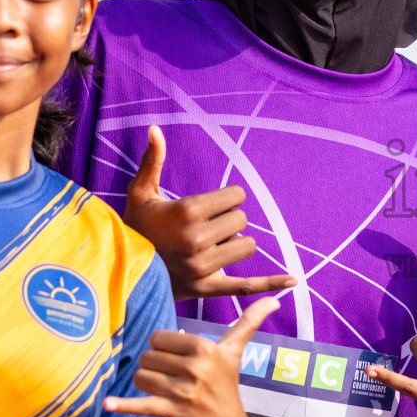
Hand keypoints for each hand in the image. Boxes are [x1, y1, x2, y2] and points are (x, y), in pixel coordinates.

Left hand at [105, 296, 280, 416]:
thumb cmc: (225, 386)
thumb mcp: (234, 353)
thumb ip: (250, 323)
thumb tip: (276, 300)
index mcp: (206, 348)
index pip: (160, 337)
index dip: (163, 350)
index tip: (177, 362)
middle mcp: (197, 367)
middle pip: (148, 357)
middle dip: (153, 368)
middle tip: (170, 380)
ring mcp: (185, 391)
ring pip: (140, 376)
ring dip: (144, 385)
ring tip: (162, 393)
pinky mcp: (173, 411)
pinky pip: (141, 404)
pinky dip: (123, 405)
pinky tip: (107, 405)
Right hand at [123, 126, 295, 299]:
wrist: (123, 270)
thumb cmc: (135, 226)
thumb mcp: (140, 192)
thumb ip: (153, 160)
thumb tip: (155, 128)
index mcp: (187, 211)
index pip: (237, 196)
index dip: (227, 198)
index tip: (210, 205)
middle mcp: (198, 239)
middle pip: (242, 220)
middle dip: (229, 219)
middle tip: (206, 226)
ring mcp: (203, 266)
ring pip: (247, 245)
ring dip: (235, 243)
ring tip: (210, 245)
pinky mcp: (207, 288)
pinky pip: (247, 285)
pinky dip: (272, 283)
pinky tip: (294, 279)